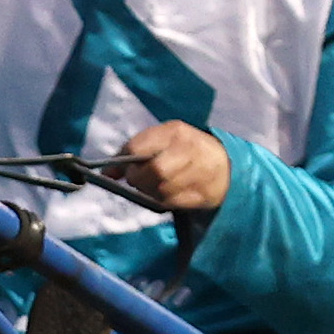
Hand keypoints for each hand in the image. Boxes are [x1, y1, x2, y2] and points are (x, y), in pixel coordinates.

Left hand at [111, 120, 229, 212]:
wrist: (226, 166)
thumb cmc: (186, 151)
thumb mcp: (163, 141)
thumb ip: (133, 152)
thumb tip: (106, 173)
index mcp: (174, 131)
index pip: (138, 147)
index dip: (123, 163)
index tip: (118, 171)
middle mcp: (188, 149)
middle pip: (153, 171)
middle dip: (139, 180)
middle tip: (139, 181)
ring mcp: (199, 172)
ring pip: (161, 190)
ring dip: (151, 192)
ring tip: (156, 186)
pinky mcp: (203, 193)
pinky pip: (172, 202)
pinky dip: (163, 201)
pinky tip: (168, 193)